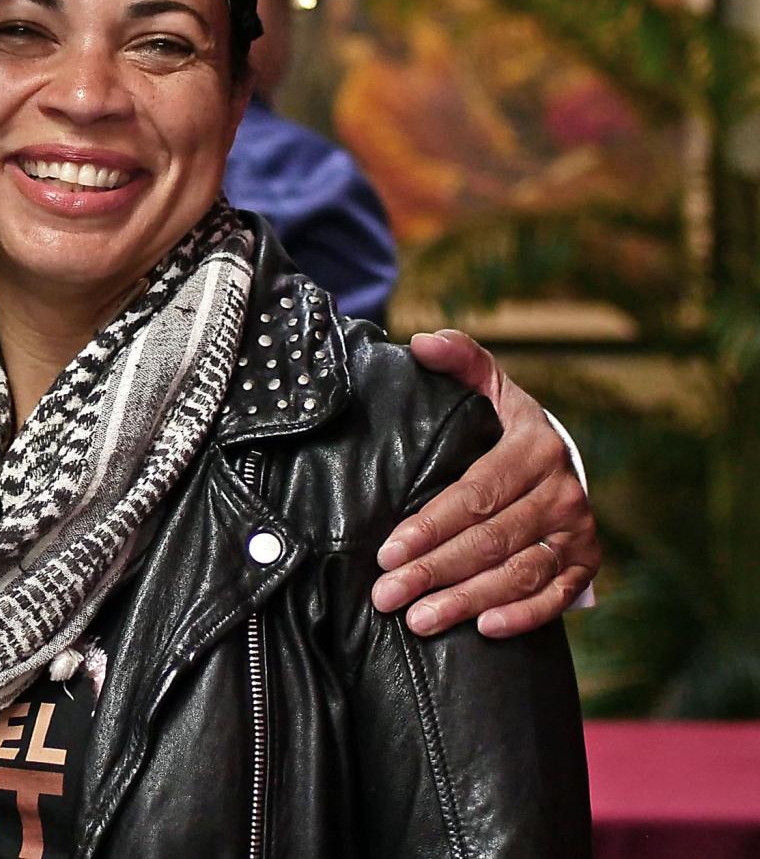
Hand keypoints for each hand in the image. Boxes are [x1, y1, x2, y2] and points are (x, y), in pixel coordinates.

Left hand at [370, 329, 599, 638]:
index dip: (429, 526)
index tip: (387, 551)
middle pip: (491, 540)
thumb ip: (458, 359)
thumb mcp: (487, 385)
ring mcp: (579, 531)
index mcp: (535, 446)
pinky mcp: (587, 564)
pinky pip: (556, 597)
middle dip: (434, 571)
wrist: (560, 461)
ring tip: (418, 620)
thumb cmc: (503, 424)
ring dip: (467, 600)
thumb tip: (421, 343)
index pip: (474, 494)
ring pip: (519, 573)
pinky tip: (483, 629)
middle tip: (388, 596)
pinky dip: (522, 615)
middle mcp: (563, 491)